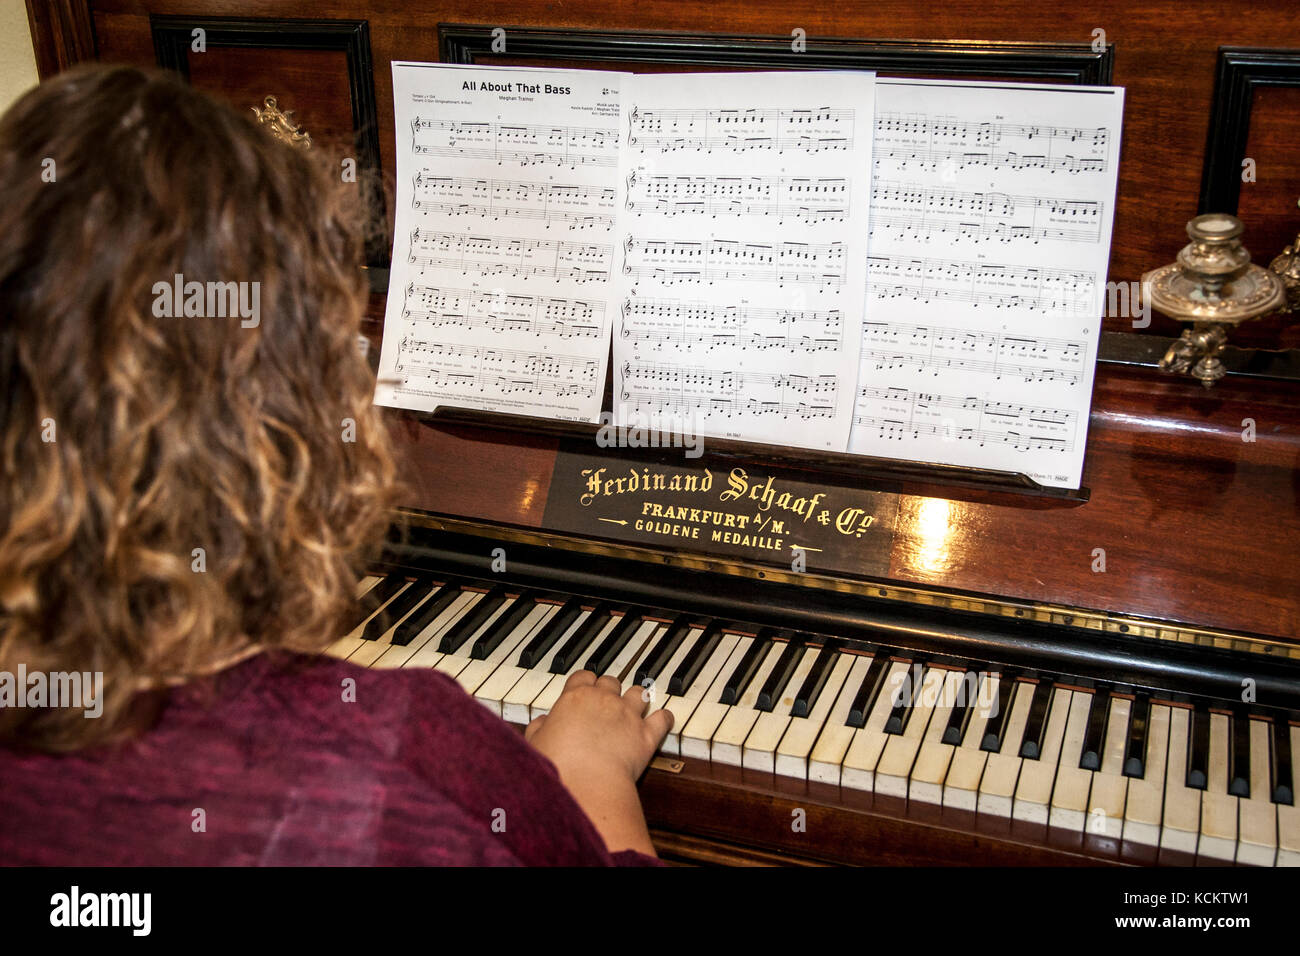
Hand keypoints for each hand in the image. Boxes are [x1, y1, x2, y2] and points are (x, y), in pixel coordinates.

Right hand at [525, 670, 671, 785]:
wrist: (586, 784)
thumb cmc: (557, 766)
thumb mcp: (536, 743)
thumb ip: (538, 728)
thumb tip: (541, 722)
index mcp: (575, 698)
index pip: (582, 676)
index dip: (584, 681)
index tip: (584, 688)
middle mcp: (604, 700)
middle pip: (611, 681)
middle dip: (610, 689)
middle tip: (607, 700)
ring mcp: (628, 715)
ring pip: (638, 693)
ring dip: (637, 698)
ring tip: (636, 705)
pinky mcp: (647, 735)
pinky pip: (663, 719)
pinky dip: (665, 718)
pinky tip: (664, 719)